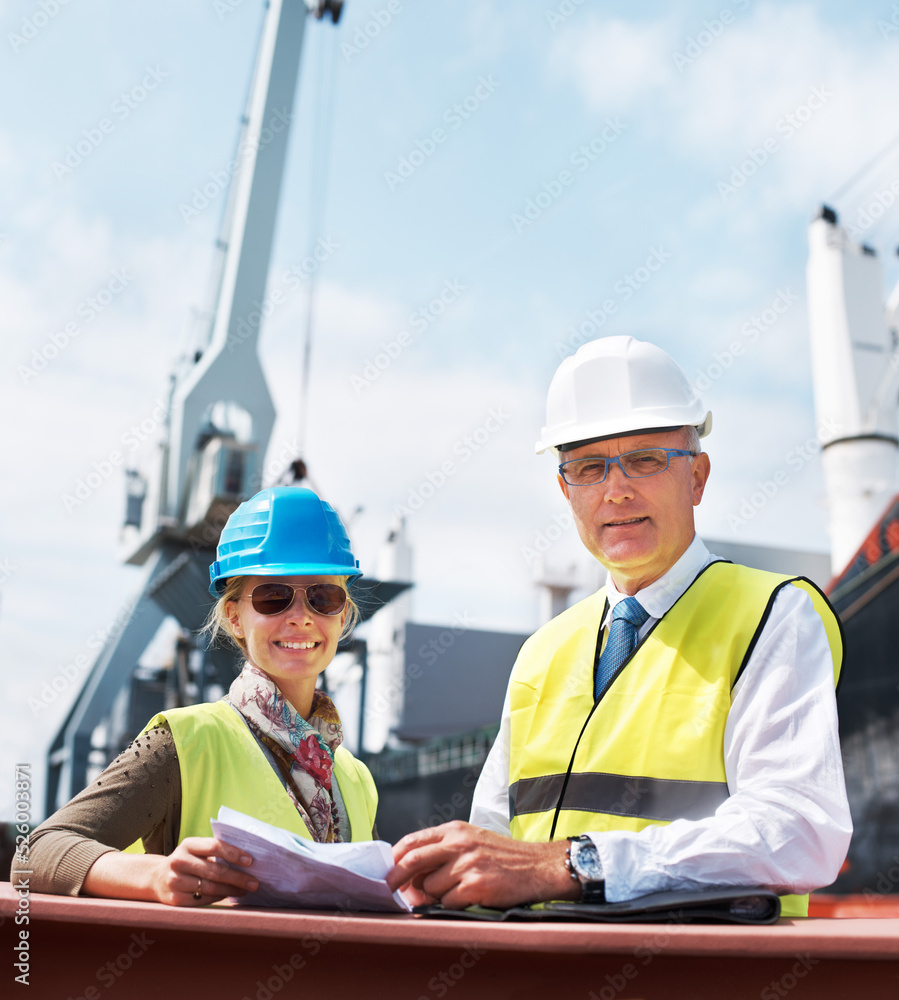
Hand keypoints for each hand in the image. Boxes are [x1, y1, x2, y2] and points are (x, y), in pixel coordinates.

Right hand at [149, 837, 258, 905]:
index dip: (234, 853)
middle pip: (215, 871)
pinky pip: (202, 899)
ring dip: (231, 890)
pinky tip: (228, 895)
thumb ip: (215, 851)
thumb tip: (246, 861)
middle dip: (238, 877)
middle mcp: (179, 861)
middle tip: (255, 883)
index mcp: (187, 845)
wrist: (156, 878)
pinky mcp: (174, 899)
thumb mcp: (195, 850)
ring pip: (210, 887)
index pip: (214, 846)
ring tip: (245, 890)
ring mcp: (175, 881)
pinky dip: (218, 898)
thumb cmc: (187, 861)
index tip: (251, 861)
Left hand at [386, 821, 578, 909]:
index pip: (413, 842)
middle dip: (395, 879)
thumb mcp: (471, 840)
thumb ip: (442, 850)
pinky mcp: (476, 886)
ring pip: (431, 887)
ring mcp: (468, 864)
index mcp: (455, 830)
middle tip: (389, 892)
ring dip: (437, 895)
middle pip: (413, 862)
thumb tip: (408, 873)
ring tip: (459, 889)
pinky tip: (471, 896)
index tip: (385, 873)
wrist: (537, 867)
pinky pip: (449, 902)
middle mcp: (459, 844)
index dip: (394, 859)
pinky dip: (454, 904)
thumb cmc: (501, 856)